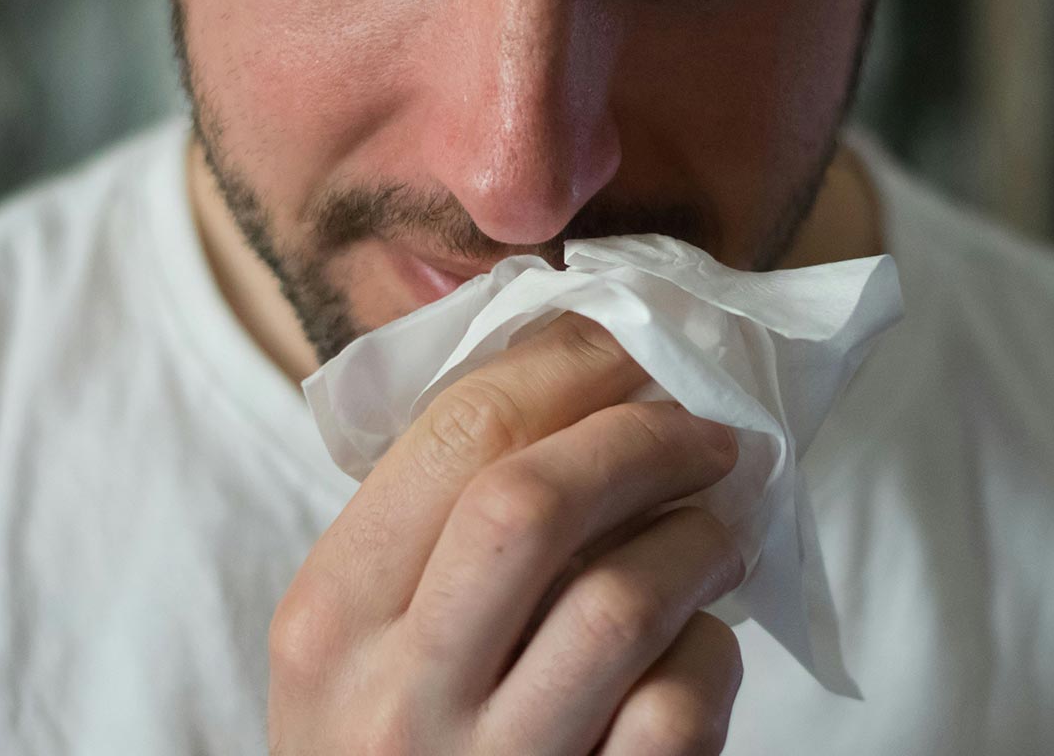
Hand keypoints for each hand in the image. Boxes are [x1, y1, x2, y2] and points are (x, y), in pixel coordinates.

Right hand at [269, 312, 746, 754]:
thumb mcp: (358, 649)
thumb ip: (429, 532)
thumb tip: (576, 375)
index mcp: (329, 619)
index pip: (454, 435)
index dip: (568, 365)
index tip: (633, 344)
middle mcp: (392, 695)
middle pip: (533, 502)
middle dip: (642, 437)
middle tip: (706, 428)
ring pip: (621, 601)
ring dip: (699, 540)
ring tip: (724, 525)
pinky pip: (675, 709)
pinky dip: (709, 658)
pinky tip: (700, 647)